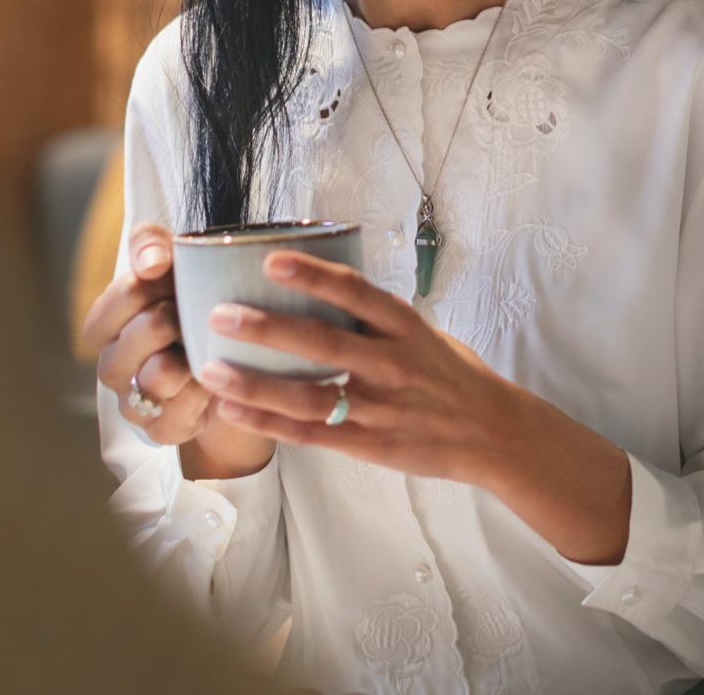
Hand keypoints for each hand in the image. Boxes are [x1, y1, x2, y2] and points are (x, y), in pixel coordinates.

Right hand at [79, 221, 273, 477]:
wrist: (227, 361)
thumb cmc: (189, 303)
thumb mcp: (170, 260)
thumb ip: (149, 244)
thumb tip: (152, 262)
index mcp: (105, 323)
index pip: (120, 294)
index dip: (155, 283)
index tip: (174, 278)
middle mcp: (111, 365)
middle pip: (143, 331)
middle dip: (179, 316)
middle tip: (195, 313)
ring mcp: (133, 401)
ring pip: (159, 376)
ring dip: (190, 357)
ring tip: (206, 347)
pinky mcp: (160, 429)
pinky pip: (180, 412)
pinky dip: (202, 393)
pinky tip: (212, 379)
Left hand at [203, 252, 632, 561]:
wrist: (492, 433)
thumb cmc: (451, 375)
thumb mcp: (423, 332)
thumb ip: (376, 317)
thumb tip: (321, 286)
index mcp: (404, 327)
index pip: (355, 293)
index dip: (312, 274)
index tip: (271, 260)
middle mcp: (390, 363)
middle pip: (322, 343)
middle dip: (267, 329)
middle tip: (220, 314)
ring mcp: (379, 407)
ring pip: (307, 396)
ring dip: (255, 384)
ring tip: (211, 370)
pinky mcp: (369, 444)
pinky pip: (311, 434)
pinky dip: (269, 424)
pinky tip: (233, 412)